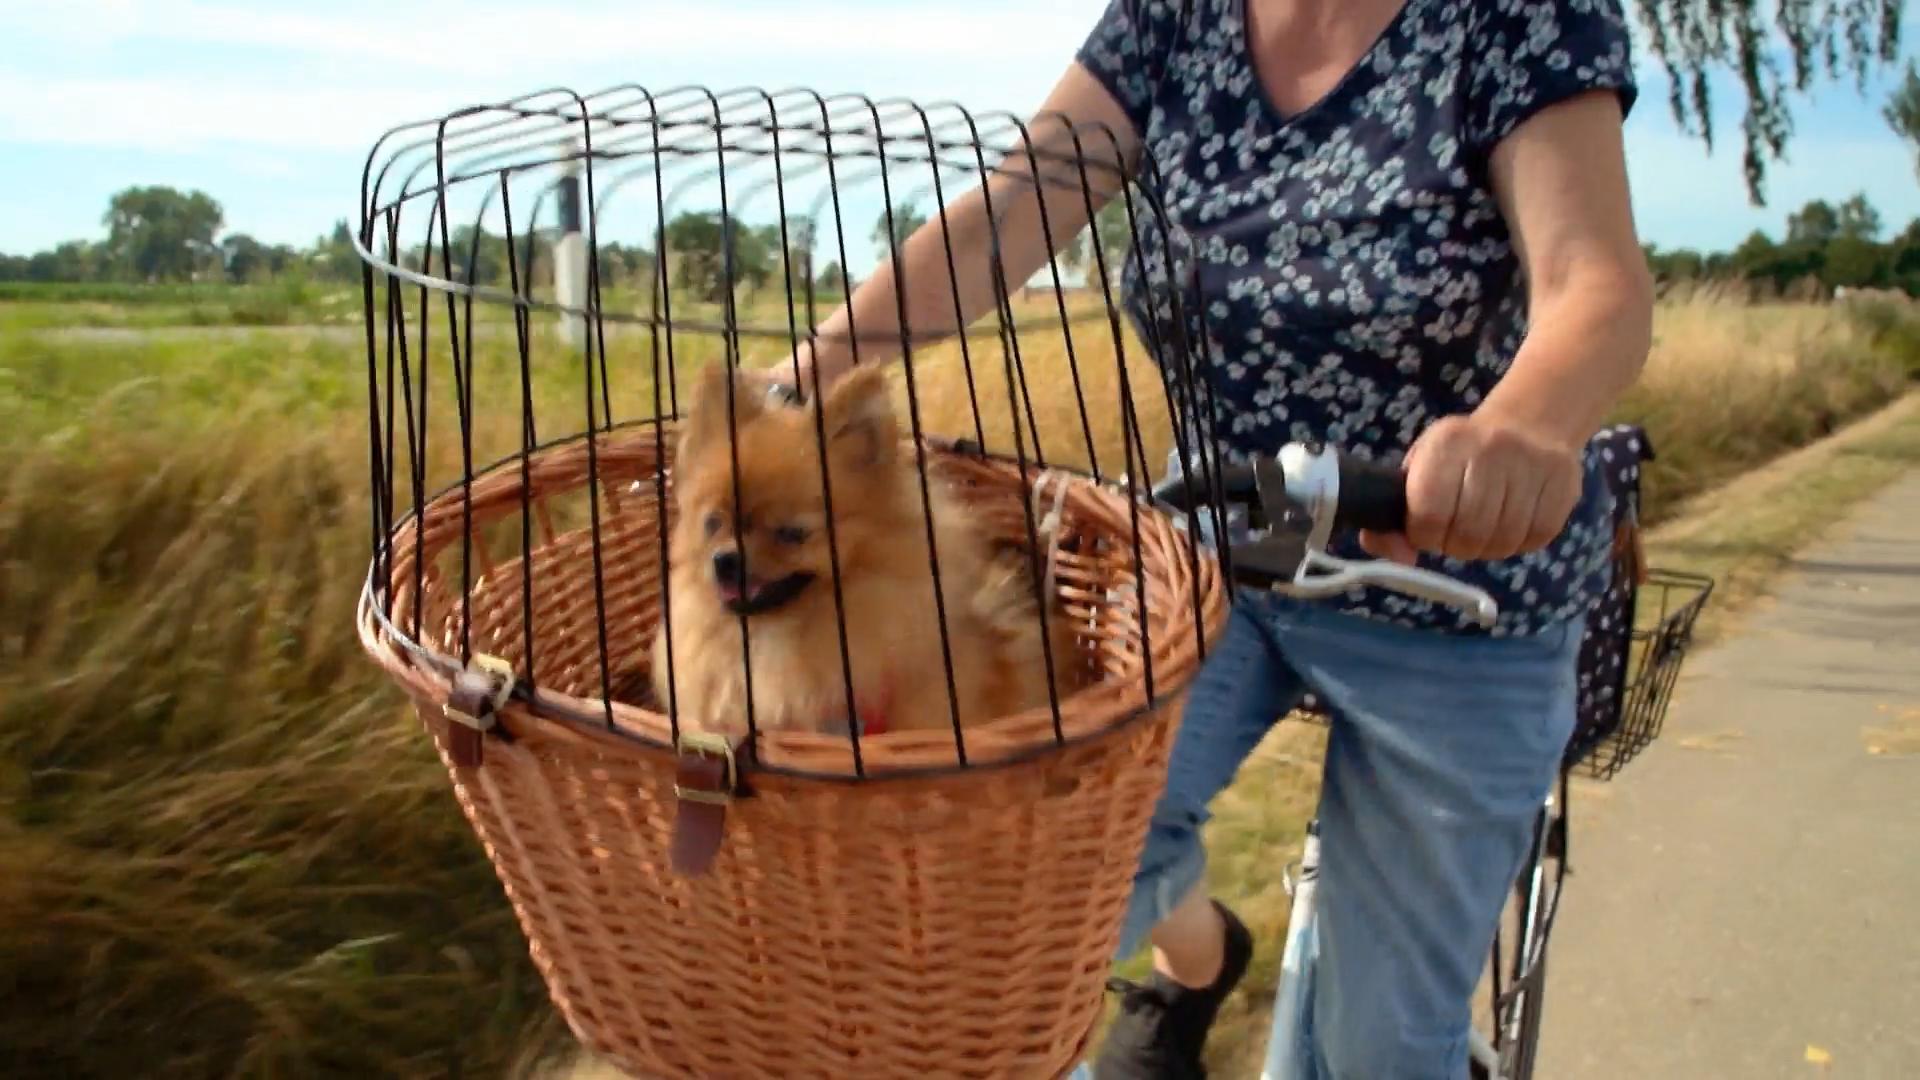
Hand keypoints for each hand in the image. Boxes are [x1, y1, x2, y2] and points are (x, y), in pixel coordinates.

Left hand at [1358, 411, 1581, 565]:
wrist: (1530, 424)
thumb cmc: (1462, 454)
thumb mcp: (1421, 468)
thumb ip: (1397, 515)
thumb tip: (1401, 558)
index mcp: (1448, 442)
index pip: (1429, 513)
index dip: (1425, 535)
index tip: (1427, 531)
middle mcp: (1492, 449)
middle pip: (1469, 533)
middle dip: (1456, 546)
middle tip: (1456, 535)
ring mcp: (1533, 465)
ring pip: (1503, 541)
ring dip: (1487, 548)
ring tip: (1482, 530)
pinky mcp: (1565, 485)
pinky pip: (1535, 539)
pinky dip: (1518, 543)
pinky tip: (1510, 525)